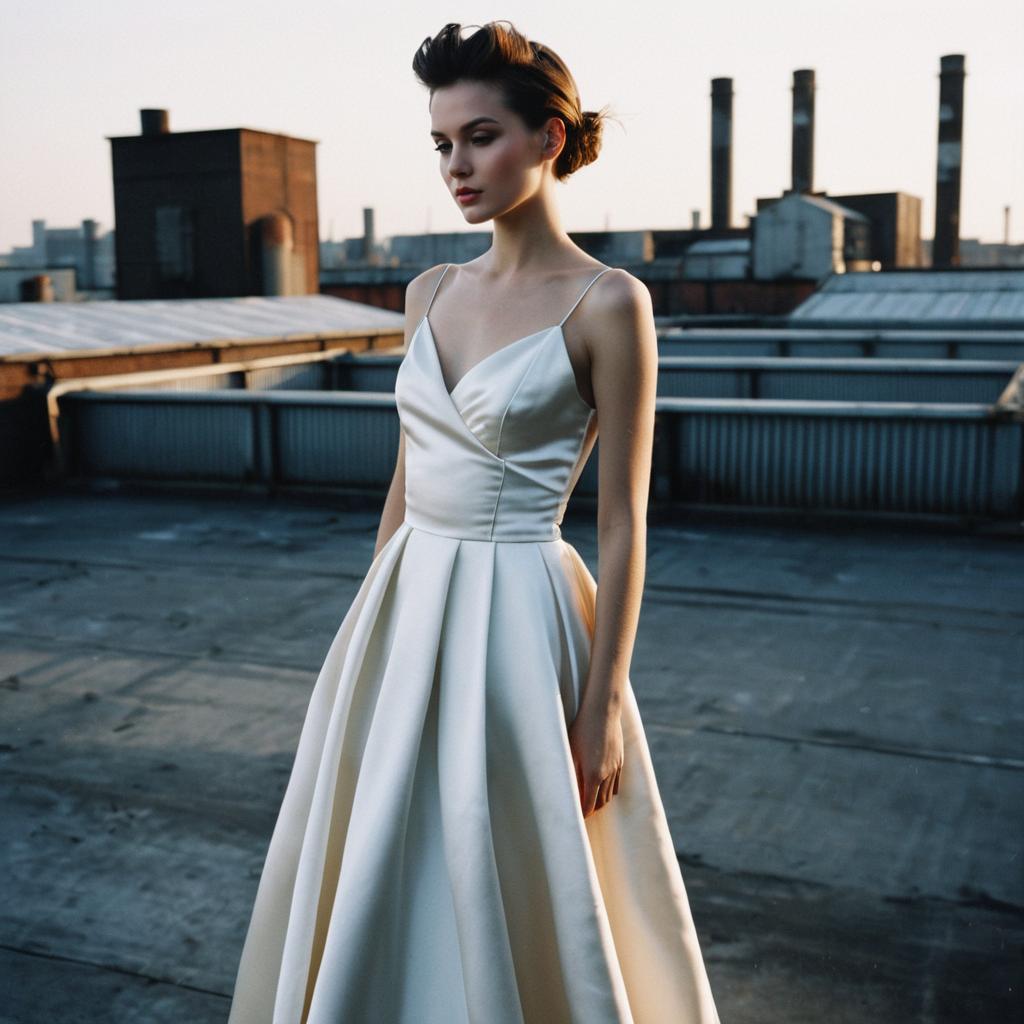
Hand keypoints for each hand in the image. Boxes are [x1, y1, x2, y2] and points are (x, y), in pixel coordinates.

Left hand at [567, 701, 622, 818]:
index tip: (575, 819)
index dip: (582, 814)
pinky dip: (609, 791)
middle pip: (600, 803)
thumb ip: (573, 773)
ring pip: (609, 795)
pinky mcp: (620, 761)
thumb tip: (571, 790)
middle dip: (590, 810)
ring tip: (589, 803)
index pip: (588, 805)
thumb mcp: (571, 751)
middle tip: (580, 813)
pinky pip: (616, 784)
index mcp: (592, 775)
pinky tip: (601, 789)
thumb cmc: (581, 729)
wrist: (603, 711)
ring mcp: (615, 768)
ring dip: (600, 802)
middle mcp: (606, 774)